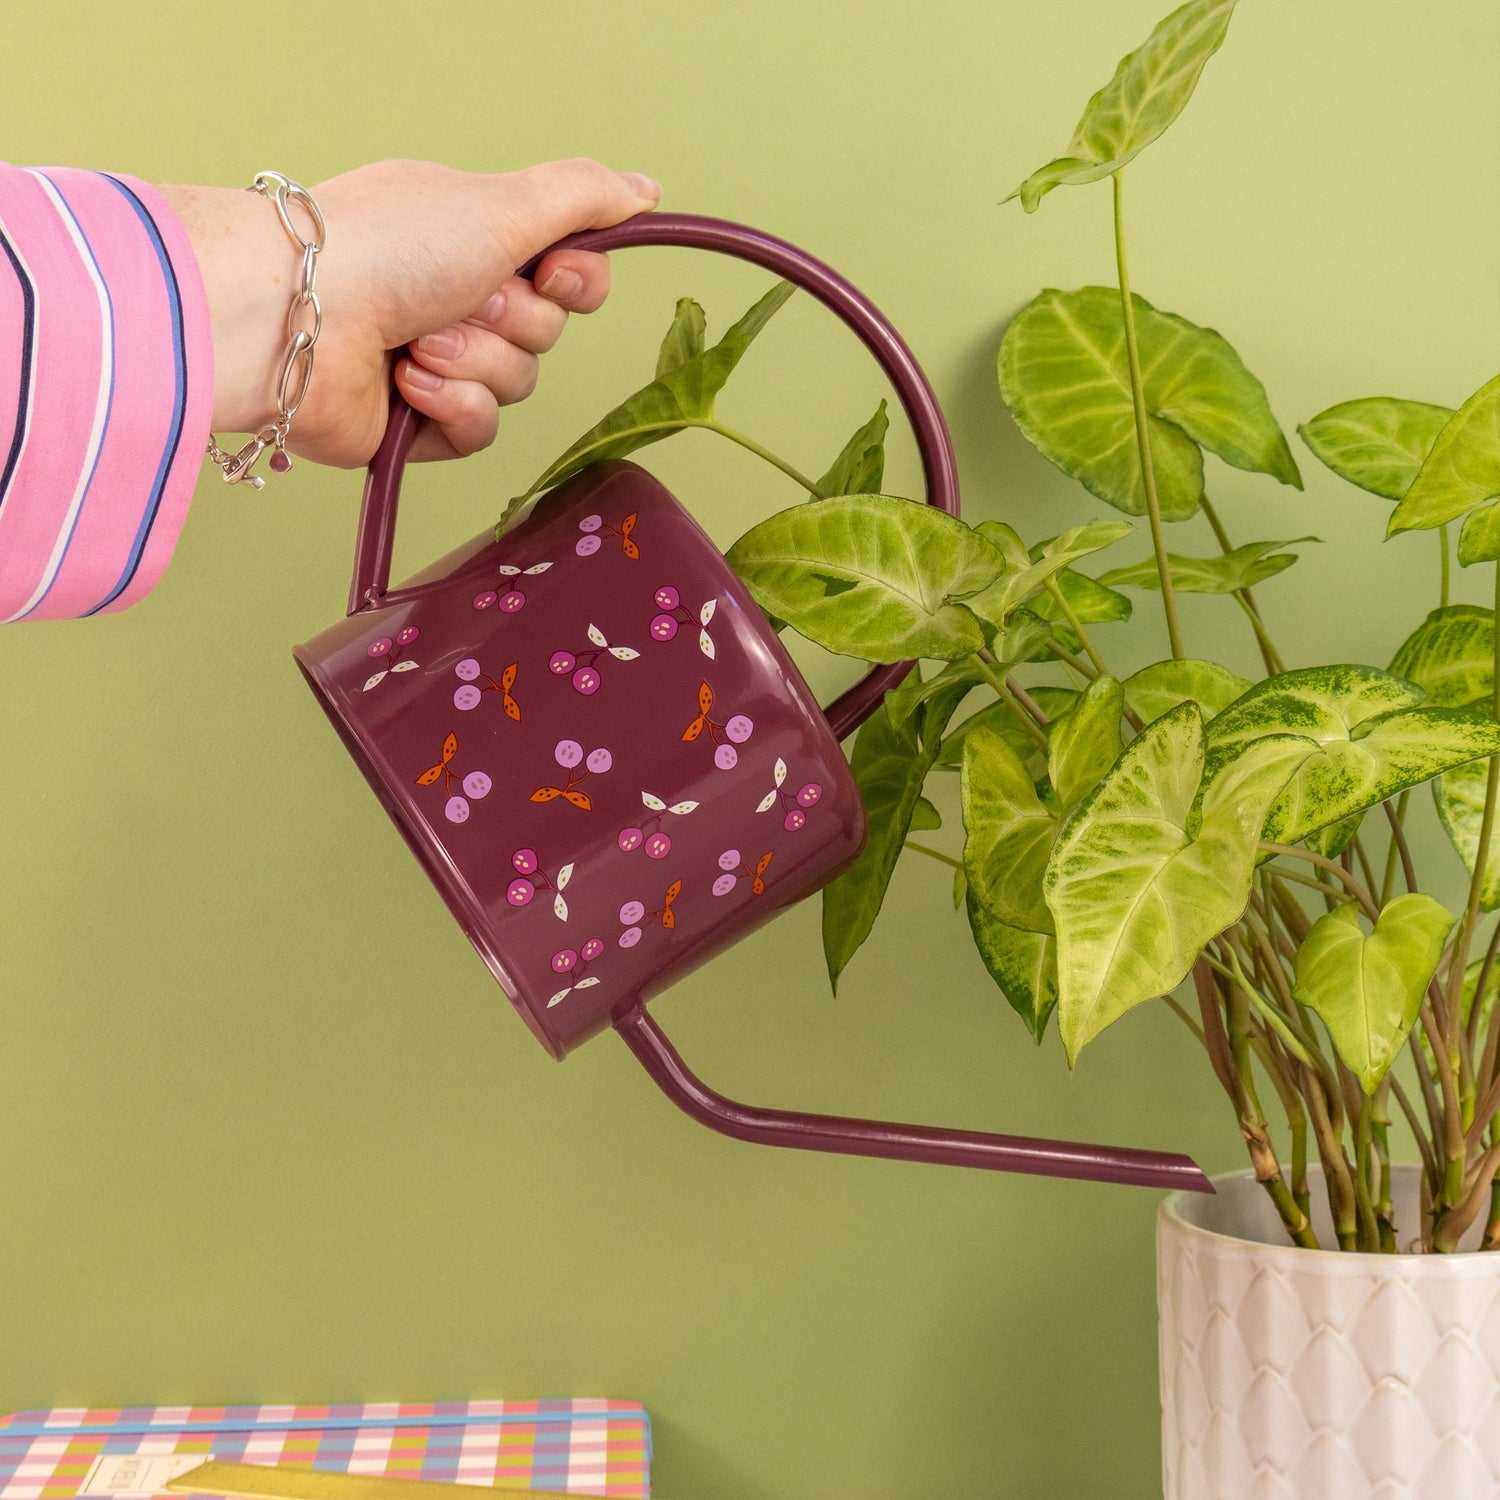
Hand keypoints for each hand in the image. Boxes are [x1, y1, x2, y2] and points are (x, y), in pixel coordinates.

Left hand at [159, 158, 660, 466]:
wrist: (299, 318)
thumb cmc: (388, 247)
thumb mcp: (504, 205)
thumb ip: (583, 197)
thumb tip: (645, 191)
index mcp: (475, 240)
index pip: (569, 275)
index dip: (576, 282)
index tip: (557, 273)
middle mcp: (457, 297)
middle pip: (546, 334)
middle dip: (509, 321)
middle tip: (456, 299)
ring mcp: (438, 362)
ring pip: (516, 384)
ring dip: (474, 362)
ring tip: (416, 341)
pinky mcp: (417, 423)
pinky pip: (480, 430)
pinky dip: (450, 404)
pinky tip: (407, 383)